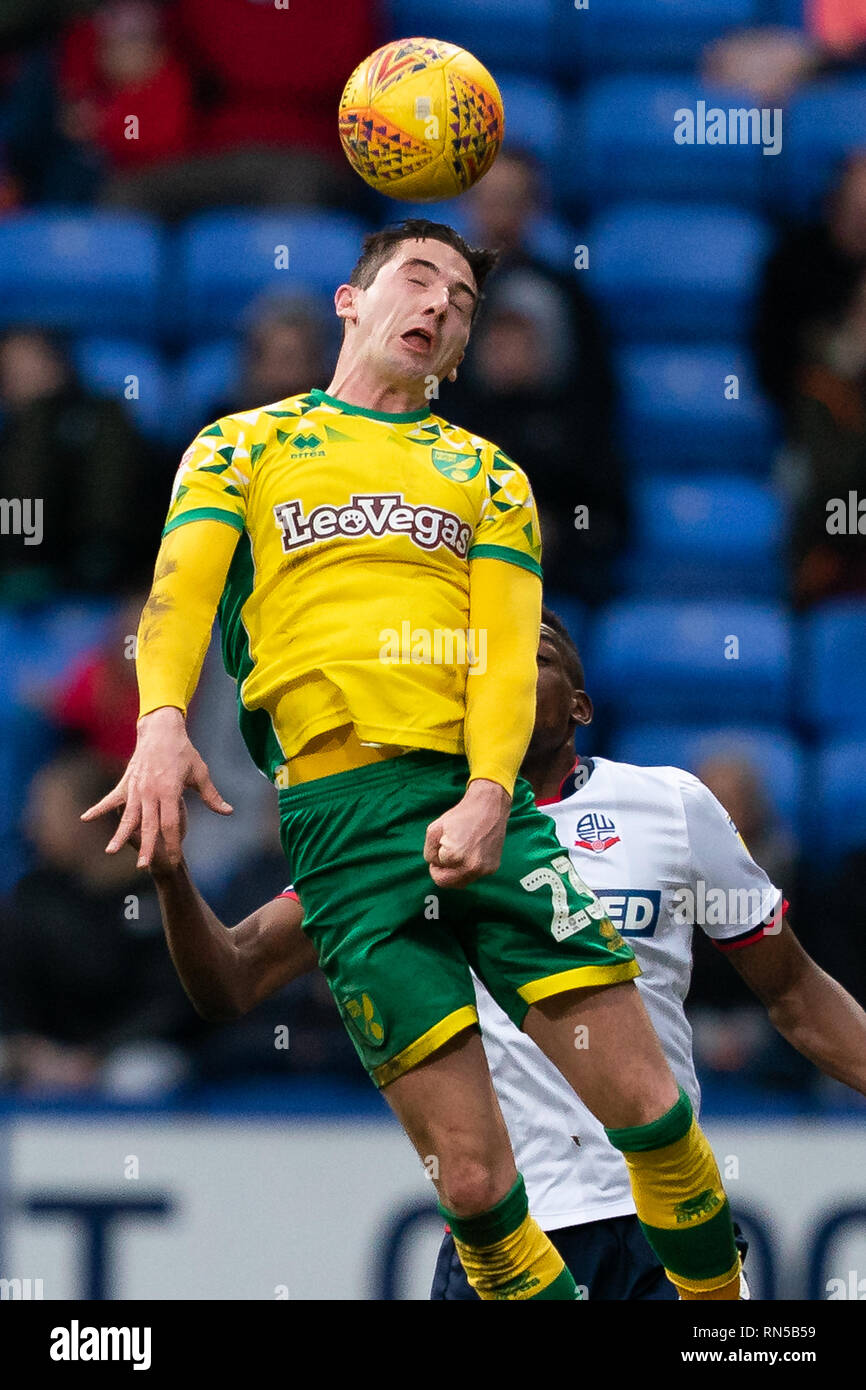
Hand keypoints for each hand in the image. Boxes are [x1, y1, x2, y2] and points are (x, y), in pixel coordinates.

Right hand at [81, 706, 231, 868]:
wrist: (161, 729)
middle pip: (149, 825)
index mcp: (170, 791)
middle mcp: (151, 792)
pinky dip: (99, 808)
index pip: (171, 823)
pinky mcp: (126, 782)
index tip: (176, 859)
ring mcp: (136, 787)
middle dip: (148, 847)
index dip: (173, 843)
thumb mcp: (200, 773)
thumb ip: (211, 796)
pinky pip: (111, 798)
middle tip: (143, 866)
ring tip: (111, 851)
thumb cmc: (183, 752)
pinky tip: (85, 818)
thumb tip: (228, 812)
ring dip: (120, 834)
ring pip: (129, 816)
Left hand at [423, 779, 510, 888]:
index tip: (442, 845)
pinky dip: (469, 868)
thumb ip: (429, 852)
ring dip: (455, 872)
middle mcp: (471, 867)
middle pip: (446, 883)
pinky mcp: (493, 868)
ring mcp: (484, 870)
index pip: (436, 870)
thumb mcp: (434, 829)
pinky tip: (472, 851)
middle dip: (442, 871)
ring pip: (461, 883)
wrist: (489, 807)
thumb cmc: (460, 816)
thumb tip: (435, 865)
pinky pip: (474, 876)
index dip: (436, 858)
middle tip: (445, 856)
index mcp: (454, 857)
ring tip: (459, 852)